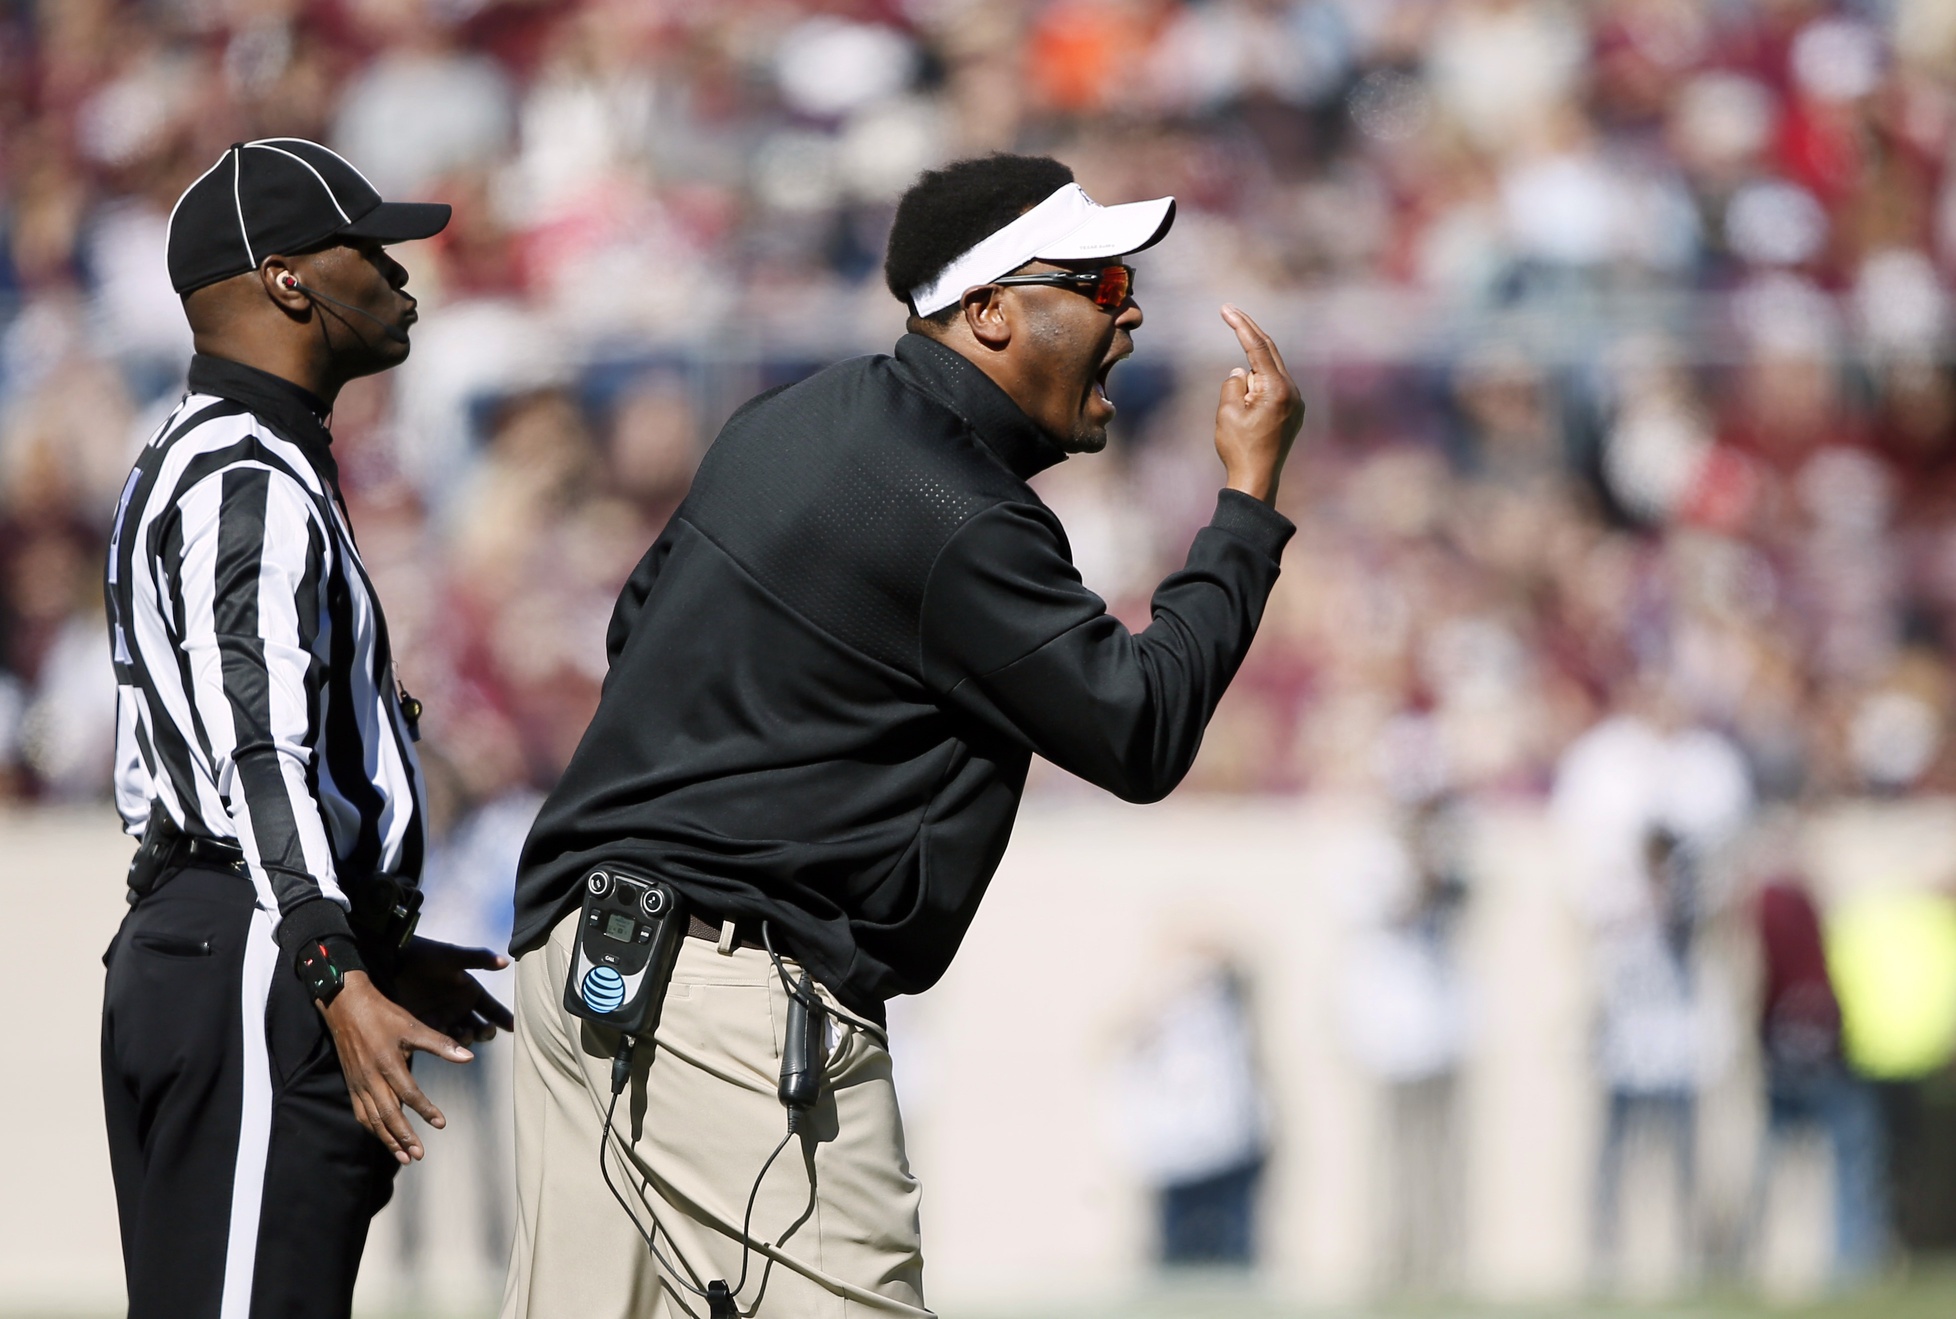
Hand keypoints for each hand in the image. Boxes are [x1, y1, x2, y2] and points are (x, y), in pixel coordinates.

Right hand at [321, 971, 473, 1162]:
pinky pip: (360, 1112)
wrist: (346, 1006)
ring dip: (388, 1139)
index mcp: (388, 1063)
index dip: (425, 1110)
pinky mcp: (351, 1084)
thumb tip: (468, 1057)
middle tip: (419, 1154)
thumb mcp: (413, 1026)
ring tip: (403, 1157)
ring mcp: (358, 1083)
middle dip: (404, 1137)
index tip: (441, 1124)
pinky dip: (372, 1128)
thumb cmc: (383, 1015)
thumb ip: (440, 1044)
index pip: (409, 1094)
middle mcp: (370, 1078)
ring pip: (372, 1119)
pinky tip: (382, 1137)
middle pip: (388, 1114)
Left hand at [391, 936, 513, 1045]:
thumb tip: (506, 961)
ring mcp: (443, 1017)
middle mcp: (459, 1006)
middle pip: (480, 1026)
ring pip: (462, 1036)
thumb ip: (479, 959)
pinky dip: (447, 1043)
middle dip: (486, 1031)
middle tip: (486, 1030)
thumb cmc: (426, 956)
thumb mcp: (453, 957)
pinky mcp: (425, 1025)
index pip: (492, 1008)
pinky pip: (441, 1039)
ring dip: (467, 1038)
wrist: (392, 961)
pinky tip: (448, 1042)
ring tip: (466, 1035)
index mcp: (470, 990)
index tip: (514, 1027)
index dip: (504, 1017)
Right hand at [1213, 304, 1303, 504]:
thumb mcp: (1227, 411)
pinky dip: (1256, 389)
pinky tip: (1247, 416)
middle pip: (1269, 353)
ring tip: (1239, 418)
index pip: (1258, 348)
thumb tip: (1241, 372)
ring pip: (1267, 375)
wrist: (1257, 481)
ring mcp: (1295, 402)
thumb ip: (1233, 384)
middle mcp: (1292, 391)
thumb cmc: (1239, 448)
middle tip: (1229, 311)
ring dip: (1248, 379)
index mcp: (1277, 389)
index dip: (1241, 326)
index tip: (1226, 309)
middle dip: (1248, 335)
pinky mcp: (1292, 412)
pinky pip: (1272, 389)